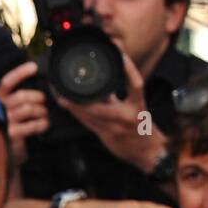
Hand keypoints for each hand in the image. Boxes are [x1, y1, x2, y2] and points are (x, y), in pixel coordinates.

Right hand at [0, 61, 48, 163]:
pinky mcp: (12, 135)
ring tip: (44, 114)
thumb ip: (14, 99)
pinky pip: (32, 125)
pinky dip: (42, 124)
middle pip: (22, 96)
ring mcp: (5, 122)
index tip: (34, 67)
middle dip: (37, 97)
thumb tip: (35, 88)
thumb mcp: (5, 110)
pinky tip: (44, 124)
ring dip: (41, 111)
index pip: (7, 82)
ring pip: (28, 109)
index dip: (20, 73)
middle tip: (43, 101)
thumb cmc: (4, 126)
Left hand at [55, 51, 165, 171]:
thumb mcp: (136, 107)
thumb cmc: (142, 127)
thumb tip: (103, 79)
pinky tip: (68, 108)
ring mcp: (116, 128)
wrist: (147, 152)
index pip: (135, 85)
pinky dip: (77, 115)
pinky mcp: (107, 137)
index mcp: (138, 106)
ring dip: (72, 106)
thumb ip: (120, 94)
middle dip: (79, 97)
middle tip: (65, 85)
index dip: (129, 69)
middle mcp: (127, 117)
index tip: (121, 55)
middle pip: (99, 105)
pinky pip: (88, 124)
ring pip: (89, 116)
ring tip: (60, 96)